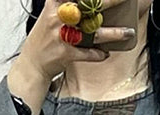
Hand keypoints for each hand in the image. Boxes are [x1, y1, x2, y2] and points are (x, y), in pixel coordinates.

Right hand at [8, 0, 136, 112]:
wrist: (32, 64)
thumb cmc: (46, 38)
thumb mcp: (52, 14)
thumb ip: (68, 7)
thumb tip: (93, 5)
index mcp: (55, 3)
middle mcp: (58, 16)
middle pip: (89, 8)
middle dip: (109, 3)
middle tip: (124, 0)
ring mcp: (62, 35)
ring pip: (93, 32)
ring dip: (113, 33)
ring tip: (128, 33)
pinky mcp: (65, 53)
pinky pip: (88, 53)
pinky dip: (98, 54)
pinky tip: (106, 53)